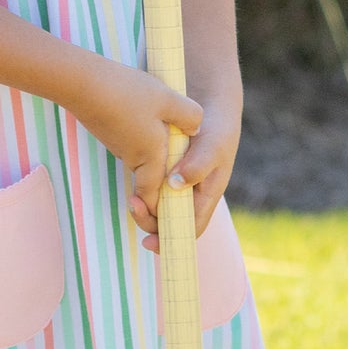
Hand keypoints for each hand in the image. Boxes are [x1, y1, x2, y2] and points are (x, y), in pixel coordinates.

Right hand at [69, 57, 202, 225]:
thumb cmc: (126, 93)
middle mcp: (134, 158)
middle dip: (162, 189)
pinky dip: (144, 143)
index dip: (164, 212)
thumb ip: (189, 117)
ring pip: (143, 162)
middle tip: (176, 183)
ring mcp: (119, 146)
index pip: (156, 200)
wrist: (82, 82)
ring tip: (170, 139)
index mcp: (150, 158)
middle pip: (152, 183)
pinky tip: (151, 120)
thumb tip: (197, 129)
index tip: (173, 215)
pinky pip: (133, 146)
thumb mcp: (168, 99)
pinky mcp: (111, 133)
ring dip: (156, 158)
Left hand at [126, 98, 239, 252]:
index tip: (149, 242)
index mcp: (207, 196)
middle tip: (133, 204)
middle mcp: (192, 194)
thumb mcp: (211, 145)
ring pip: (160, 207)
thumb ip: (197, 165)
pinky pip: (153, 189)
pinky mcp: (166, 171)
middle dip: (150, 221)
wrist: (210, 107)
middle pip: (170, 221)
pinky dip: (143, 191)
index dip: (171, 239)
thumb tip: (175, 186)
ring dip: (145, 208)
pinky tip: (132, 183)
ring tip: (131, 197)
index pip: (190, 228)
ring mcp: (178, 184)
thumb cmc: (216, 129)